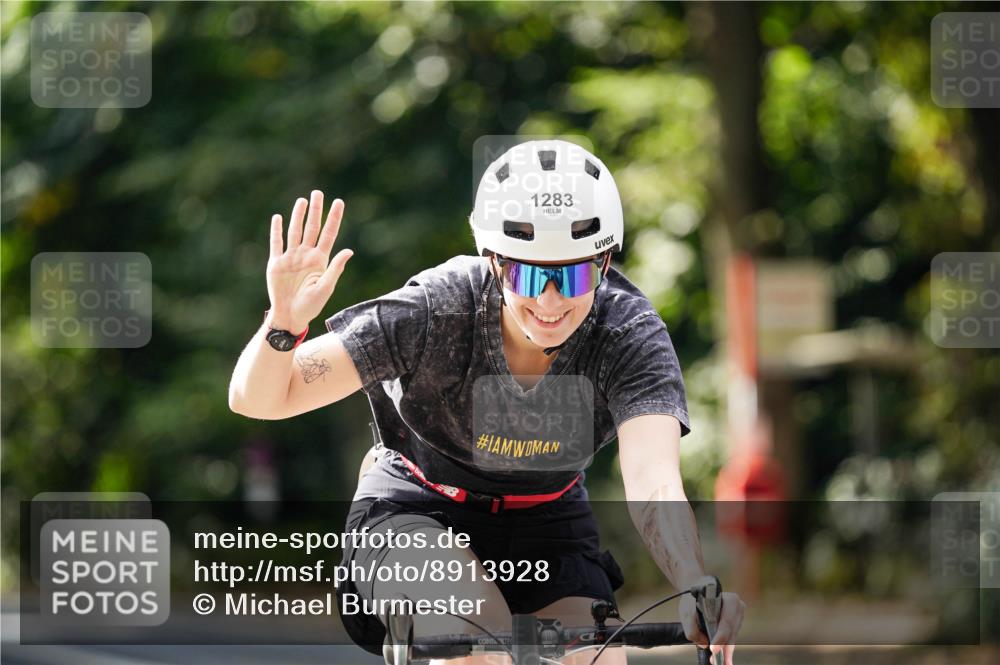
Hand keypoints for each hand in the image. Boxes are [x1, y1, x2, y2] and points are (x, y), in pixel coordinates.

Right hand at [265, 190, 352, 332]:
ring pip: (295, 231)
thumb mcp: (326, 287)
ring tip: (302, 200)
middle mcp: (306, 255)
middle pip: (312, 227)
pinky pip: (276, 243)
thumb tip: (349, 250)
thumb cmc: (311, 305)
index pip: (329, 234)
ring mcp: (291, 257)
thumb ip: (336, 268)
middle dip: (315, 210)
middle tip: (318, 193)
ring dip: (298, 215)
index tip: (338, 202)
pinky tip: (279, 218)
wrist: (290, 315)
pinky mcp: (276, 263)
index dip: (334, 218)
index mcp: (320, 260)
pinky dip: (277, 230)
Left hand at [679, 591, 745, 664]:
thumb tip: (703, 644)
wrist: (698, 590)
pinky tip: (721, 657)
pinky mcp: (735, 624)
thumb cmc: (693, 598)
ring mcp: (738, 616)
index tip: (713, 648)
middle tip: (718, 661)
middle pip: (731, 632)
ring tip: (718, 661)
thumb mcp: (687, 611)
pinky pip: (731, 637)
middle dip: (724, 648)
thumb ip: (692, 628)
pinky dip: (725, 647)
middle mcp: (738, 608)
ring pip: (732, 637)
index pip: (726, 621)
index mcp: (729, 599)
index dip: (720, 636)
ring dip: (725, 650)